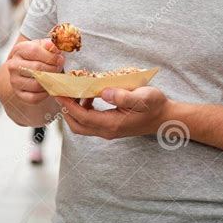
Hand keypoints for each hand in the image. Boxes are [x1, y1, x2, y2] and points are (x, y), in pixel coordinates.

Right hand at [8, 38, 63, 104]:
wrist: (26, 67)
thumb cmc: (37, 55)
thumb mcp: (43, 46)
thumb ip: (50, 45)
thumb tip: (54, 47)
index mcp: (20, 50)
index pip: (34, 51)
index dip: (50, 56)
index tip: (60, 59)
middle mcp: (14, 65)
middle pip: (36, 68)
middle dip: (52, 69)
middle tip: (59, 68)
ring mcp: (14, 81)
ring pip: (36, 84)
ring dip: (49, 82)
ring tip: (54, 77)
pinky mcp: (18, 94)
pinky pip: (34, 98)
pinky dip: (44, 94)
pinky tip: (48, 87)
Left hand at [55, 86, 172, 139]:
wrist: (165, 118)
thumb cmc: (155, 106)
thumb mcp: (143, 97)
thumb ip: (123, 96)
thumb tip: (103, 93)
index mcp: (112, 124)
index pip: (82, 117)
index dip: (68, 105)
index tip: (58, 92)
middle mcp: (107, 131)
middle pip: (77, 125)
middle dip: (65, 110)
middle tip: (60, 92)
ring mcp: (108, 131)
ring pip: (82, 125)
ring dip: (74, 110)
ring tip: (73, 91)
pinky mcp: (110, 127)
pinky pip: (90, 122)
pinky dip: (82, 110)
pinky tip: (88, 97)